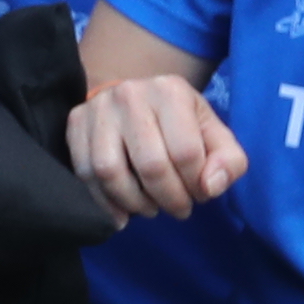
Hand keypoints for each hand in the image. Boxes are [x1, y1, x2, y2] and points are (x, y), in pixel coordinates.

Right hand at [66, 74, 245, 219]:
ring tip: (150, 208)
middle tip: (177, 208)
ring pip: (111, 172)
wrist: (134, 99)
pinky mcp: (75, 123)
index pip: (186, 152)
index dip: (196, 185)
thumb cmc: (179, 123)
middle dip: (168, 198)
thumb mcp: (214, 135)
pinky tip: (122, 212)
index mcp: (170, 91)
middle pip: (150, 165)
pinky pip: (84, 173)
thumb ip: (229, 162)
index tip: (199, 194)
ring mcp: (97, 108)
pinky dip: (104, 203)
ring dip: (135, 203)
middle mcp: (130, 94)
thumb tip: (209, 187)